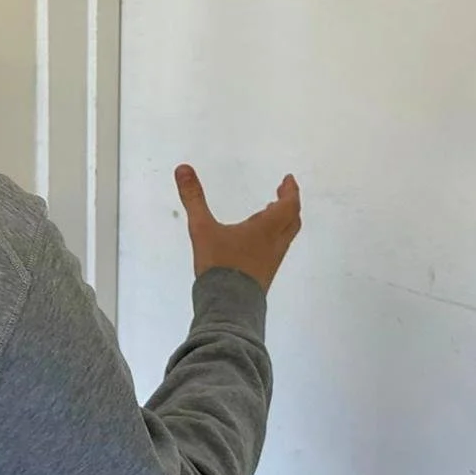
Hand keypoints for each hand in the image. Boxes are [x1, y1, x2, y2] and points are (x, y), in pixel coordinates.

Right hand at [175, 166, 301, 291]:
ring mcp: (271, 261)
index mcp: (266, 229)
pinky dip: (273, 234)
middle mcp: (274, 244)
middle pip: (292, 221)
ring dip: (282, 220)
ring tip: (268, 211)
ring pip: (285, 236)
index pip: (289, 206)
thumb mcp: (202, 228)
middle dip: (289, 204)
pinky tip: (256, 238)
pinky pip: (276, 248)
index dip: (291, 191)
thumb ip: (193, 198)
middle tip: (282, 192)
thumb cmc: (220, 264)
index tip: (288, 180)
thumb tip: (183, 168)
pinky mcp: (264, 274)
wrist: (228, 307)